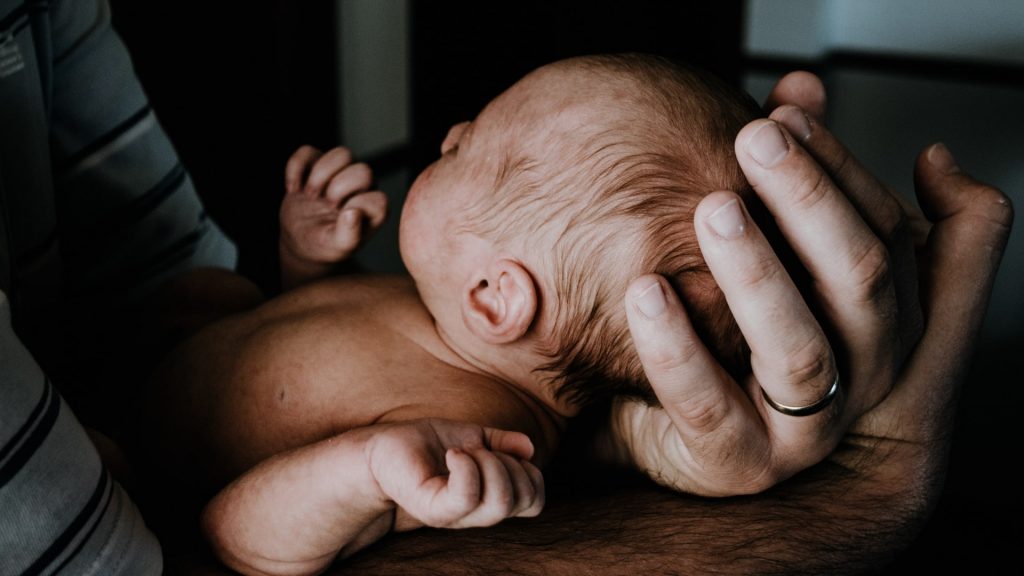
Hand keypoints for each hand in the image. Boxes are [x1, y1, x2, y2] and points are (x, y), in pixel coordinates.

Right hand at [279, 145, 387, 288]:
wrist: (300, 239)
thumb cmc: (325, 244)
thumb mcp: (338, 247)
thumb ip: (349, 235)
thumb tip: (353, 212)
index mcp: (372, 208)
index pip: (378, 198)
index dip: (358, 206)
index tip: (340, 217)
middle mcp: (362, 187)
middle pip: (363, 171)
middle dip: (340, 188)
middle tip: (326, 205)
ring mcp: (339, 172)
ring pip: (342, 154)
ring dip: (321, 174)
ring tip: (310, 194)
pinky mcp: (316, 164)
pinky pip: (307, 151)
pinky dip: (296, 169)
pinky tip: (294, 189)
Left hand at [364, 419, 543, 529]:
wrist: (383, 448)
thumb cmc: (426, 444)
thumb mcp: (474, 436)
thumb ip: (503, 443)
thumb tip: (529, 448)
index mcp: (489, 498)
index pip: (534, 501)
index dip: (531, 473)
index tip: (502, 451)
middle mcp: (476, 512)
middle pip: (522, 500)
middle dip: (510, 463)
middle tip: (479, 449)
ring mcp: (455, 514)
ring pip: (500, 500)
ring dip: (490, 463)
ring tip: (463, 451)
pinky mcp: (433, 509)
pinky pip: (466, 496)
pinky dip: (466, 466)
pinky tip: (452, 453)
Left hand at [612, 72, 1012, 495]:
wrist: (686, 435)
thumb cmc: (739, 332)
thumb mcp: (780, 254)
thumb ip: (796, 176)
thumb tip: (798, 85)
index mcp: (884, 316)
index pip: (886, 230)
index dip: (838, 166)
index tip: (780, 112)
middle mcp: (863, 370)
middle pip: (860, 278)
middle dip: (810, 200)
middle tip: (753, 139)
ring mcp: (806, 426)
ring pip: (798, 347)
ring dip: (756, 272)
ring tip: (712, 209)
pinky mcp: (740, 462)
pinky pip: (706, 403)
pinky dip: (675, 345)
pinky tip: (644, 290)